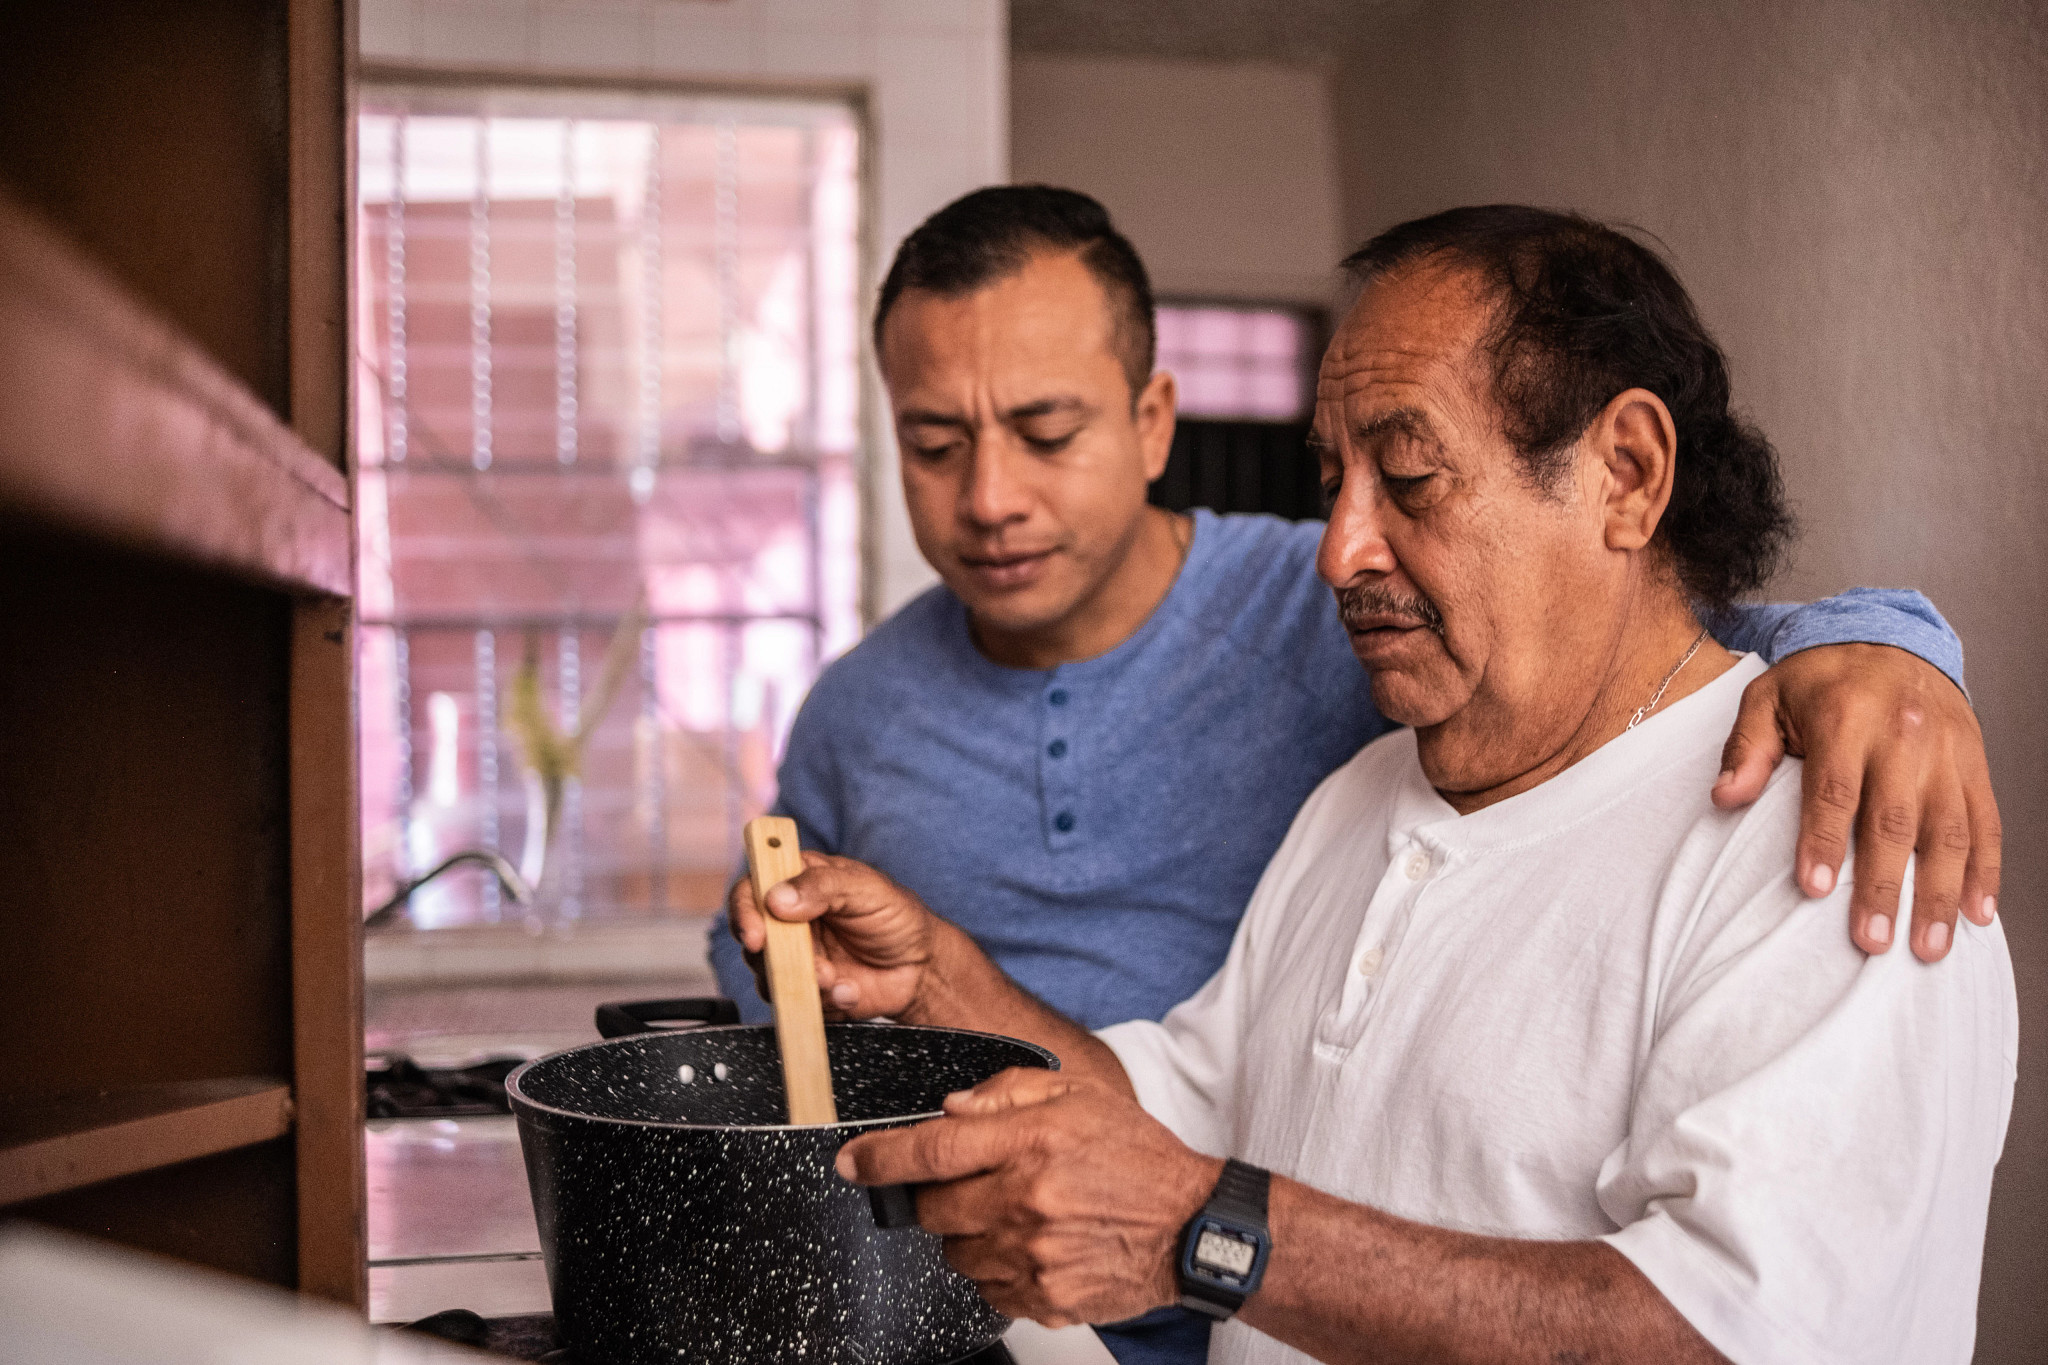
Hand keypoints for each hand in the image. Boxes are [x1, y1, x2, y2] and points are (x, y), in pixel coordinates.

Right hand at [727, 853, 940, 1018]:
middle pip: (753, 940)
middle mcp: (788, 922)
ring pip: (769, 976)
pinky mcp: (807, 990)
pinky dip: (825, 999)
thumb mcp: (865, 888)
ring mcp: (795, 958)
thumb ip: (822, 886)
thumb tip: (776, 898)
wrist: (921, 965)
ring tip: (835, 978)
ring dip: (803, 981)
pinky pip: (797, 1002)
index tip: (757, 936)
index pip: (750, 891)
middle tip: (813, 965)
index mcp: (797, 884)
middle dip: (777, 958)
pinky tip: (850, 990)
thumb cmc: (895, 916)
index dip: (744, 911)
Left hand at [835, 1068, 1220, 1327]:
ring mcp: (1034, 1257)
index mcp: (1031, 1144)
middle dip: (938, 1197)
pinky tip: (1035, 1248)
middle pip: (932, 1210)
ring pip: (956, 1255)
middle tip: (977, 1187)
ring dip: (970, 1236)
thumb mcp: (1077, 1096)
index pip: (931, 1150)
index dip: (879, 1158)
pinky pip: (988, 1291)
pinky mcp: (1045, 1299)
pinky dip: (998, 1271)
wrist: (1190, 1226)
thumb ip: (1006, 1094)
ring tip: (1017, 1217)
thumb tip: (950, 1110)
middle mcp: (1026, 1201)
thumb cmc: (1135, 1158)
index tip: (850, 1163)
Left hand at [1711, 643, 1999, 961]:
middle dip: (1884, 885)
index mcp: (1846, 717)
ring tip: (1927, 947)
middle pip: (1895, 819)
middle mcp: (1904, 736)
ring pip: (1949, 830)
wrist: (1892, 640)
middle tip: (1871, 941)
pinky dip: (1986, 872)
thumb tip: (1725, 798)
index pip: (1834, 788)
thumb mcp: (1768, 697)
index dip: (1824, 840)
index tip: (1811, 888)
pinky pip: (1985, 822)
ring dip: (1940, 893)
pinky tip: (1977, 914)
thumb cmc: (1820, 681)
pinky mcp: (1975, 765)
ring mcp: (1946, 753)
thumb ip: (1747, 749)